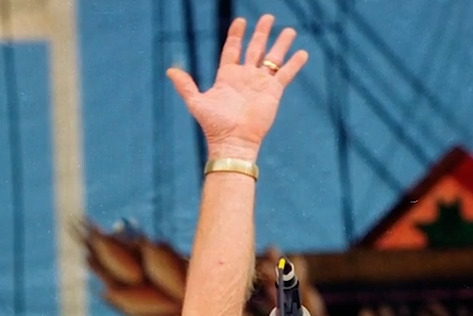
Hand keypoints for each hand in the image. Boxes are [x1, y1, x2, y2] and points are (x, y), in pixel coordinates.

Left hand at [166, 15, 307, 159]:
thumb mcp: (196, 102)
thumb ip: (185, 85)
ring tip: (289, 30)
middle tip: (268, 17)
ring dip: (281, 44)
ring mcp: (260, 84)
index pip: (232, 49)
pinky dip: (294, 64)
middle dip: (261, 33)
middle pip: (255, 48)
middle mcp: (245, 77)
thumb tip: (170, 70)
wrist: (233, 141)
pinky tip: (302, 53)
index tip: (240, 20)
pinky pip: (285, 74)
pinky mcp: (273, 92)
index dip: (236, 35)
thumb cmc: (214, 124)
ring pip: (273, 58)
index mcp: (227, 76)